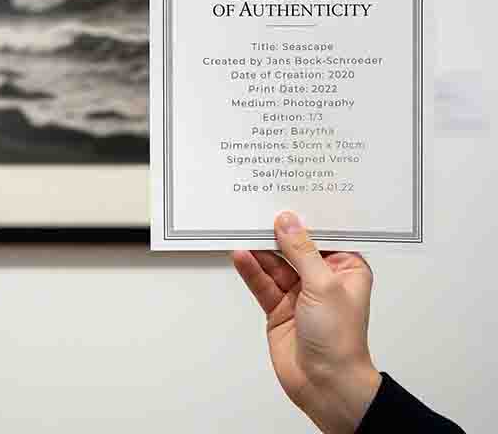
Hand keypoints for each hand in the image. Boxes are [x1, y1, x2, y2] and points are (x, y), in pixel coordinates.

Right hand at [232, 211, 381, 433]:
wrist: (326, 386)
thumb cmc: (341, 340)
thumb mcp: (323, 286)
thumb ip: (301, 251)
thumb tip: (287, 222)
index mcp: (345, 269)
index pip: (322, 236)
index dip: (305, 219)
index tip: (287, 199)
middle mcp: (322, 279)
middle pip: (294, 248)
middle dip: (277, 233)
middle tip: (258, 212)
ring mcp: (299, 294)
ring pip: (275, 264)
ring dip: (260, 250)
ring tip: (243, 232)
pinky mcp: (279, 308)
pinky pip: (262, 283)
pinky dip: (251, 270)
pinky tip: (241, 256)